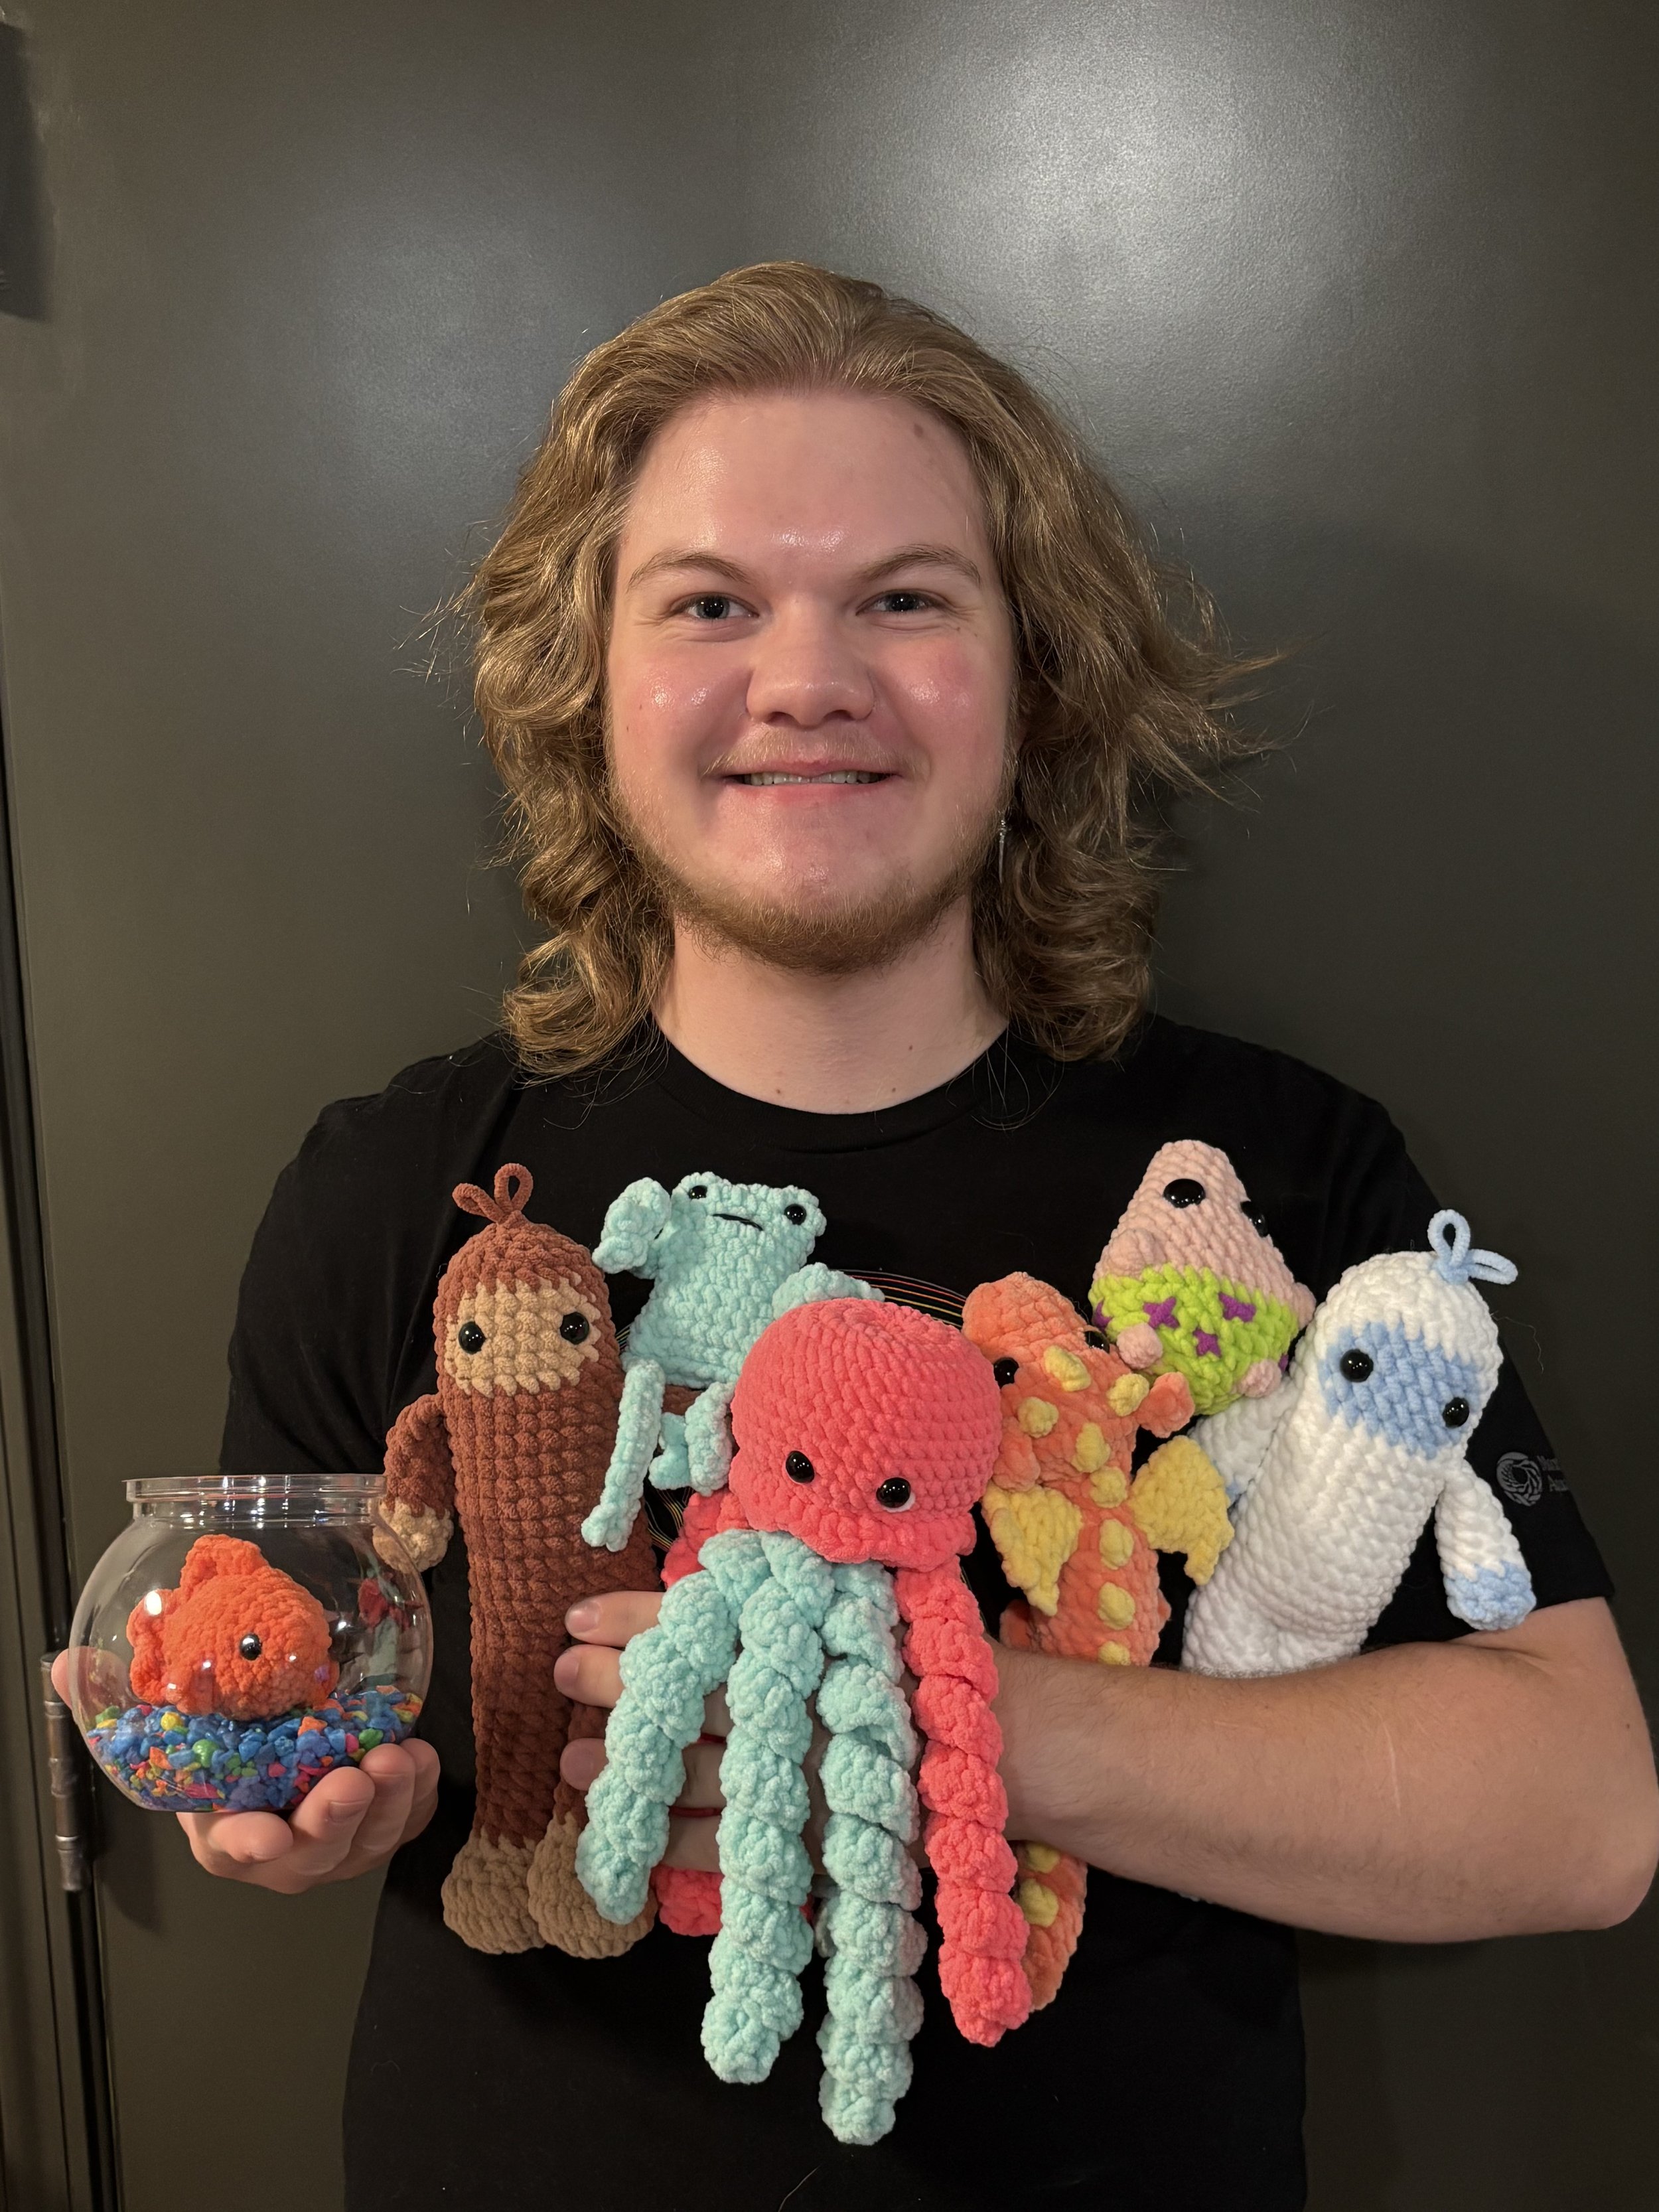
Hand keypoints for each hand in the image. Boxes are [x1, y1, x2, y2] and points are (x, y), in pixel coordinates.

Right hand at [50, 1651, 441, 1893]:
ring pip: (370, 1842)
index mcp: (226, 1836)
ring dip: (391, 1805)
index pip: (233, 1849)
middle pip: (312, 1855)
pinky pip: (409, 1822)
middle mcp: (283, 1851)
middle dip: (335, 1821)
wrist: (277, 1757)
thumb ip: (116, 1701)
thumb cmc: (223, 1750)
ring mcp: (338, 1843)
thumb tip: (67, 1664)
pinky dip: (422, 1796)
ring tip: (400, 1757)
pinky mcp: (383, 1825)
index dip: (249, 1844)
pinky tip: (424, 1756)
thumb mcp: (167, 1726)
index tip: (266, 1836)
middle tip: (355, 1781)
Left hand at [555, 1590, 913, 1873]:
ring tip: (570, 1759)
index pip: (697, 1617)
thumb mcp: (858, 1593)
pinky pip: (724, 1844)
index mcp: (797, 1631)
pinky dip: (672, 1839)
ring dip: (626, 1766)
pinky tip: (627, 1834)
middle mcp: (790, 1699)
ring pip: (690, 1768)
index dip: (630, 1616)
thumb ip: (785, 1585)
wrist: (1004, 1739)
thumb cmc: (922, 1651)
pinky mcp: (809, 1837)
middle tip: (559, 1674)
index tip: (575, 1615)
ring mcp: (796, 1772)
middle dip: (614, 1682)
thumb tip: (706, 1571)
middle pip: (683, 1689)